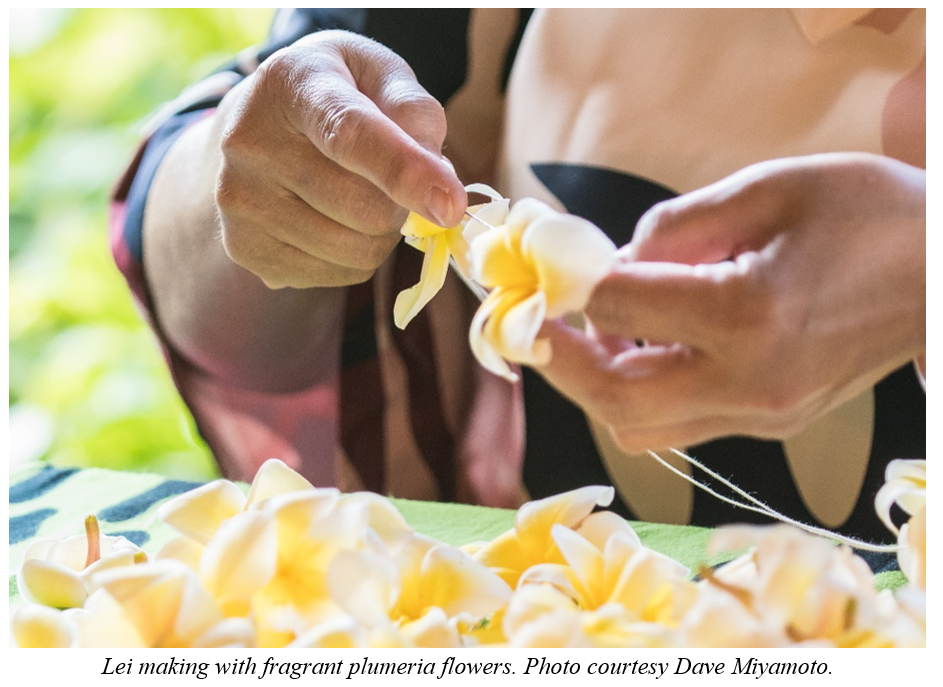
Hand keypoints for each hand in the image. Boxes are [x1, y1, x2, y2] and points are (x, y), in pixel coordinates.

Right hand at [215, 30, 466, 288]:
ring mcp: (239, 202)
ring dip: (382, 233)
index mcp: (292, 84)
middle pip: (366, 209)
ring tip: (358, 195)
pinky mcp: (245, 249)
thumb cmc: (334, 95)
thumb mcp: (378, 74)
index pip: (350, 134)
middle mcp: (250, 142)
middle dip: (401, 204)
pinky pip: (340, 276)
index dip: (405, 172)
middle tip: (390, 180)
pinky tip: (332, 219)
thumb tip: (439, 180)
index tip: (451, 205)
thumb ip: (416, 112)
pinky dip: (357, 256)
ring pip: (358, 251)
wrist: (253, 126)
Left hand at [537, 153, 925, 451]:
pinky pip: (677, 425)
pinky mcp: (770, 424)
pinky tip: (635, 349)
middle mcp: (753, 382)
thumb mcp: (769, 189)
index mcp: (751, 313)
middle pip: (615, 399)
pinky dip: (637, 392)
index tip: (545, 267)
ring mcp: (764, 415)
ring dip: (593, 385)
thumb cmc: (869, 212)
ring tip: (579, 334)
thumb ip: (676, 228)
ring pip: (639, 427)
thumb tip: (610, 264)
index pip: (619, 309)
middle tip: (531, 324)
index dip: (568, 286)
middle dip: (558, 362)